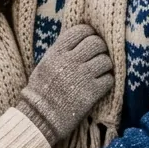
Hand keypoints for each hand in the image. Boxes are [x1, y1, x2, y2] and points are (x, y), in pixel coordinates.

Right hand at [17, 23, 113, 145]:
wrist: (39, 117)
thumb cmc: (41, 90)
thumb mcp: (46, 63)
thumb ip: (62, 50)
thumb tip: (80, 38)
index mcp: (57, 52)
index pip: (81, 31)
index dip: (89, 34)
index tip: (90, 40)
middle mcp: (70, 61)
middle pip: (97, 43)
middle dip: (100, 49)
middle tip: (97, 56)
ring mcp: (82, 77)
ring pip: (106, 61)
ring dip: (105, 66)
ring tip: (99, 72)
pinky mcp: (91, 93)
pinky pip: (109, 79)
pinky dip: (107, 81)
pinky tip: (100, 85)